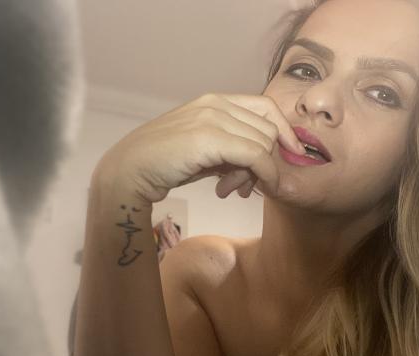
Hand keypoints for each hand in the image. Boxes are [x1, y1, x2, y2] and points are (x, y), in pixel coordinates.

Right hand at [93, 93, 305, 203]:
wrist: (129, 172)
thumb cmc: (164, 164)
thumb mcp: (203, 151)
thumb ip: (231, 150)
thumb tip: (260, 166)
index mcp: (214, 100)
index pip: (266, 108)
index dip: (284, 132)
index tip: (288, 156)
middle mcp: (216, 103)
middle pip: (268, 129)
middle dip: (265, 161)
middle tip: (242, 186)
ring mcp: (212, 117)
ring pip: (264, 144)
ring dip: (255, 174)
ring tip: (229, 190)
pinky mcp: (210, 138)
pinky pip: (256, 156)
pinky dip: (263, 175)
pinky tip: (243, 192)